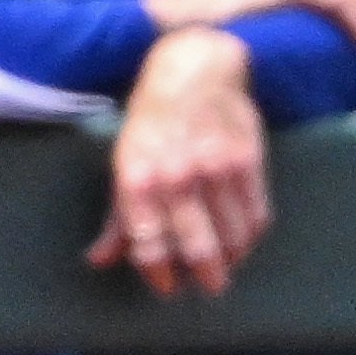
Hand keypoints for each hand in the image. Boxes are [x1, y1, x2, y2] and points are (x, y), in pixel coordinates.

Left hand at [88, 28, 272, 300]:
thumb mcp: (125, 162)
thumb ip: (118, 216)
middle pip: (197, 247)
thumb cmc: (153, 119)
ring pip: (231, 237)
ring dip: (231, 258)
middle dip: (205, 275)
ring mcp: (216, 169)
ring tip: (227, 263)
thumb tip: (99, 260)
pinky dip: (250, 236)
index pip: (149, 244)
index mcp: (138, 178)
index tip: (168, 286)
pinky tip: (243, 239)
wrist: (196, 68)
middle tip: (210, 286)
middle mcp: (177, 176)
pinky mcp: (247, 161)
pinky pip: (256, 216)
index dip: (159, 273)